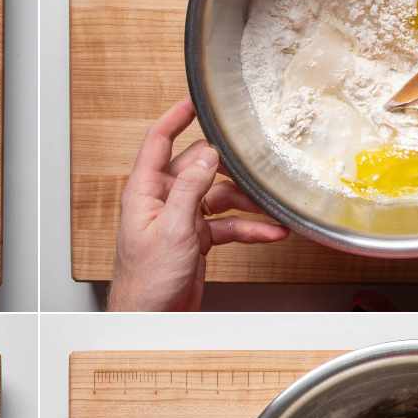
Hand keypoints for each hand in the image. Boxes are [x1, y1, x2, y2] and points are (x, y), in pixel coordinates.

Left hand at [109, 100, 285, 311]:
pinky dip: (247, 228)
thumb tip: (206, 154)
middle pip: (199, 168)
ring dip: (246, 202)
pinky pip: (227, 224)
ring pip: (219, 197)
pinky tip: (269, 231)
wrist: (152, 317)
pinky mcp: (197, 237)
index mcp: (146, 190)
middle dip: (229, 168)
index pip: (158, 141)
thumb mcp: (172, 229)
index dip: (176, 117)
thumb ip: (189, 189)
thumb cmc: (146, 280)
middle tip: (255, 165)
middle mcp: (163, 200)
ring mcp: (181, 218)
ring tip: (271, 207)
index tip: (195, 100)